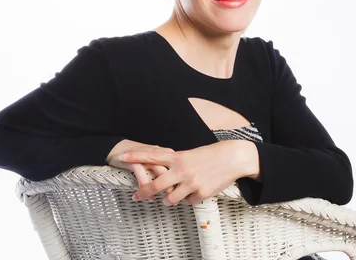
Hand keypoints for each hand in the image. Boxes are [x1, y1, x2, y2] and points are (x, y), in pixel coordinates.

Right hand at [106, 139, 176, 194]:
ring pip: (159, 174)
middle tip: (175, 199)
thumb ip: (165, 169)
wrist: (118, 148)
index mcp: (165, 154)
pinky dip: (146, 188)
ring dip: (162, 189)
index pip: (178, 168)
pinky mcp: (134, 161)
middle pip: (172, 170)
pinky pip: (143, 177)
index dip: (181, 181)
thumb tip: (176, 185)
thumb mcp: (155, 161)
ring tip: (163, 200)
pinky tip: (148, 197)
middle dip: (174, 186)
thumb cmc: (138, 157)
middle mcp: (158, 154)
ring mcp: (147, 157)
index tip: (182, 193)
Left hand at [119, 141, 242, 205]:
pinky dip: (188, 199)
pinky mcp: (201, 193)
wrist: (233, 158)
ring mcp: (192, 183)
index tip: (122, 157)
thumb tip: (163, 174)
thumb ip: (176, 164)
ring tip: (169, 199)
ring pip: (170, 199)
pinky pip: (188, 201)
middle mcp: (182, 170)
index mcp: (179, 157)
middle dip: (144, 192)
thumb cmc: (211, 154)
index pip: (153, 156)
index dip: (136, 156)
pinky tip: (194, 192)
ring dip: (167, 200)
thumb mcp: (191, 155)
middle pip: (155, 185)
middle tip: (137, 196)